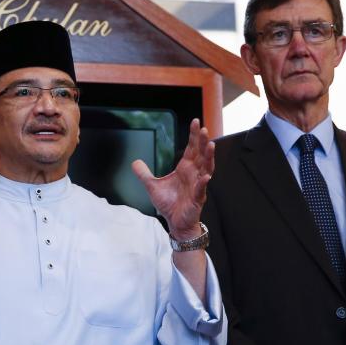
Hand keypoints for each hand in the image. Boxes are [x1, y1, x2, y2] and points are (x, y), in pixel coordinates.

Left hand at [132, 118, 213, 238]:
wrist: (175, 222)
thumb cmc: (169, 204)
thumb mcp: (152, 186)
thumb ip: (144, 174)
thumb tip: (134, 162)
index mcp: (185, 168)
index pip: (191, 148)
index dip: (194, 136)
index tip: (196, 122)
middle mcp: (194, 174)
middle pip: (200, 154)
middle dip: (203, 142)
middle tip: (204, 129)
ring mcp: (198, 185)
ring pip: (206, 168)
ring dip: (209, 157)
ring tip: (211, 145)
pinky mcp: (197, 198)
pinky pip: (201, 189)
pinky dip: (204, 182)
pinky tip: (206, 176)